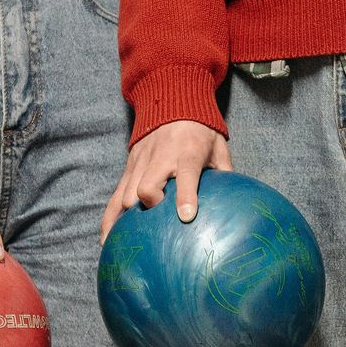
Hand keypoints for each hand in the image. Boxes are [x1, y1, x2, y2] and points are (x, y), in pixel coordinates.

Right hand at [103, 120, 232, 238]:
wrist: (171, 103)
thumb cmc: (201, 131)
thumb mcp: (219, 148)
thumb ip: (225, 174)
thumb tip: (235, 206)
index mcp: (188, 152)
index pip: (186, 175)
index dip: (185, 197)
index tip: (186, 217)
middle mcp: (161, 157)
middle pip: (146, 188)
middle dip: (151, 208)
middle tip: (159, 224)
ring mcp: (141, 162)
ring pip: (127, 193)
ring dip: (129, 218)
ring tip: (127, 243)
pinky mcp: (129, 167)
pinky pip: (115, 195)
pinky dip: (111, 218)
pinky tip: (109, 238)